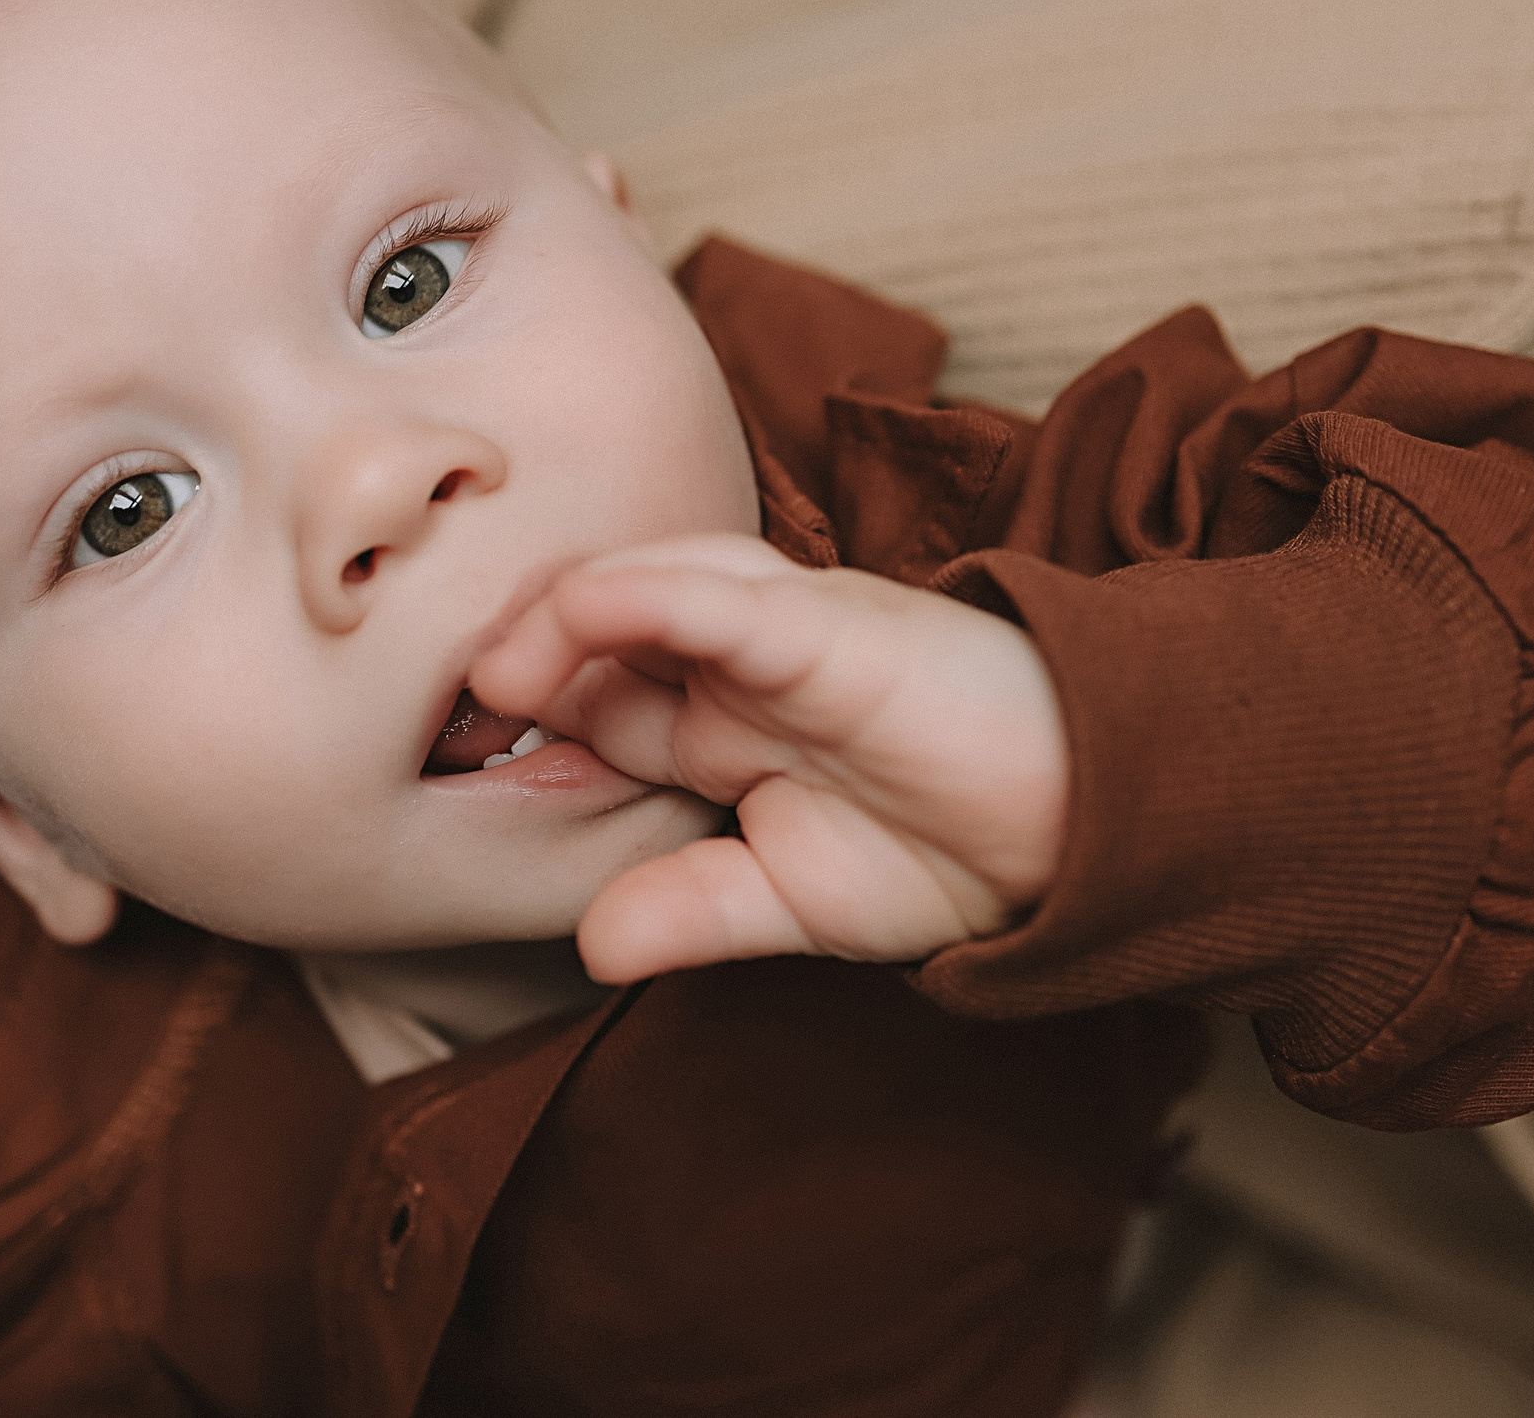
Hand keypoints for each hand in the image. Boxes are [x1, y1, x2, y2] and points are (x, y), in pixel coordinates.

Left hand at [470, 533, 1068, 983]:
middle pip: (596, 629)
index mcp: (726, 720)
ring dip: (556, 616)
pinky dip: (640, 592)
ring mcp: (781, 632)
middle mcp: (739, 662)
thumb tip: (585, 946)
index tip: (453, 756)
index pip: (596, 698)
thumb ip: (693, 910)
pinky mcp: (828, 620)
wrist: (1082, 826)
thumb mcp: (796, 902)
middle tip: (451, 702)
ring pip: (640, 587)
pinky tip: (580, 610)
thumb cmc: (957, 848)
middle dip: (519, 657)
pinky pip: (715, 590)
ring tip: (494, 670)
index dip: (525, 718)